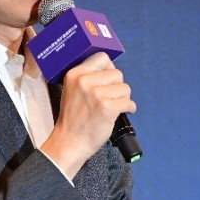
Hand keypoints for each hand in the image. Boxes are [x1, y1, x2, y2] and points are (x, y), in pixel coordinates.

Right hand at [40, 52, 135, 177]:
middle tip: (111, 97)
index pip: (102, 58)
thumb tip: (110, 68)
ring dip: (123, 98)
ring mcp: (96, 94)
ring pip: (125, 88)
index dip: (109, 68)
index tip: (109, 80)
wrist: (70, 141)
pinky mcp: (107, 107)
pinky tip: (122, 112)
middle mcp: (84, 81)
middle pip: (117, 73)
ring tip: (114, 107)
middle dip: (118, 86)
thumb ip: (88, 77)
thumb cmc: (73, 118)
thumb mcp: (72, 89)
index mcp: (75, 74)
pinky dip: (129, 108)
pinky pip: (128, 102)